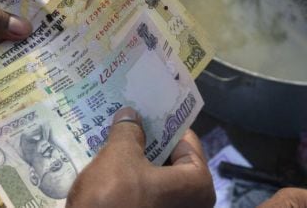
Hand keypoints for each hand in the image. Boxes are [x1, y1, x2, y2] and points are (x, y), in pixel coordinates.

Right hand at [67, 108, 214, 207]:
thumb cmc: (115, 200)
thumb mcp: (119, 157)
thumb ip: (129, 132)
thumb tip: (131, 115)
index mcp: (198, 185)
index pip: (185, 140)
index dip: (163, 123)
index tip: (145, 108)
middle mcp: (192, 204)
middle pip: (170, 160)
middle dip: (147, 142)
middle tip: (127, 120)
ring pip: (154, 179)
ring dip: (135, 162)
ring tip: (114, 139)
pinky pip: (144, 196)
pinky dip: (129, 182)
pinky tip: (108, 168)